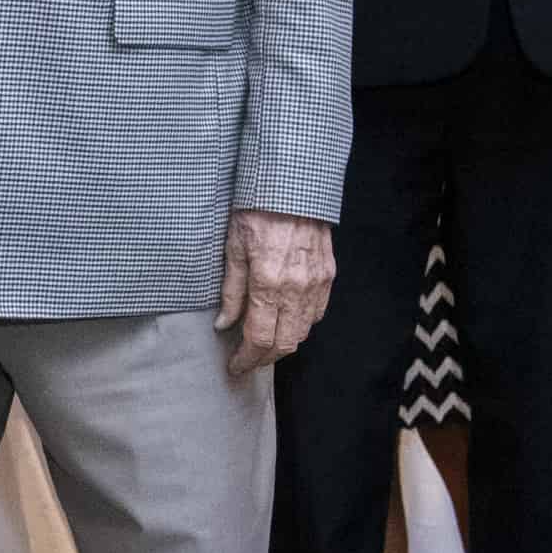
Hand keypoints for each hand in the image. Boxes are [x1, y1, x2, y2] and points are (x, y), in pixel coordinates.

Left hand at [214, 208, 334, 376]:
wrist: (292, 187)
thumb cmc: (256, 212)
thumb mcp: (233, 249)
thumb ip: (230, 291)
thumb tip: (223, 324)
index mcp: (269, 283)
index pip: (259, 339)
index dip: (246, 359)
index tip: (235, 366)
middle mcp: (297, 288)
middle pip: (285, 344)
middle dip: (264, 359)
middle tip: (247, 360)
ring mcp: (316, 283)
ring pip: (303, 331)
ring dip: (283, 343)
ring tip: (264, 343)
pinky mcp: (328, 275)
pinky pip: (317, 312)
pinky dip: (301, 324)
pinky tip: (286, 319)